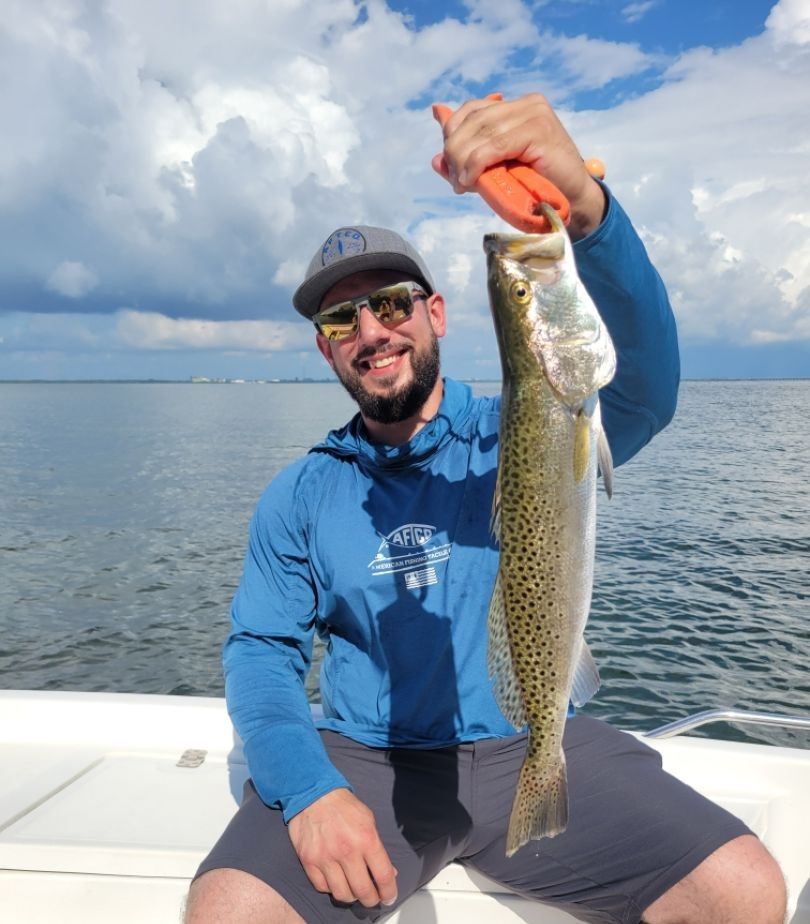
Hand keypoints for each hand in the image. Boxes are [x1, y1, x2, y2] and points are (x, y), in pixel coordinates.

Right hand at [288, 788, 397, 907]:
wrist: (314, 793)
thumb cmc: (344, 805)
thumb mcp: (368, 820)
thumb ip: (378, 847)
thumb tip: (389, 871)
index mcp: (366, 838)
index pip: (383, 876)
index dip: (389, 892)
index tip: (389, 897)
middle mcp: (346, 851)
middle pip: (363, 891)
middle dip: (371, 899)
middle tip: (372, 898)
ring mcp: (326, 857)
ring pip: (342, 894)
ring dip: (351, 896)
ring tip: (354, 890)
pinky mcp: (309, 860)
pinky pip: (322, 887)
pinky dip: (331, 888)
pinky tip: (336, 880)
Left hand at [432, 92, 605, 239]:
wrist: (572, 202)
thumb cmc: (536, 188)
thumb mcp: (495, 172)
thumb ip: (468, 162)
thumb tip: (435, 160)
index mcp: (516, 107)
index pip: (472, 110)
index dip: (453, 134)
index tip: (449, 166)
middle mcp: (526, 104)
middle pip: (474, 119)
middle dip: (455, 150)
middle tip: (454, 180)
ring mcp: (534, 114)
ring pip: (481, 131)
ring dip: (463, 160)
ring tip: (461, 184)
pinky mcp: (539, 130)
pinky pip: (495, 145)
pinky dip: (477, 163)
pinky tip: (470, 179)